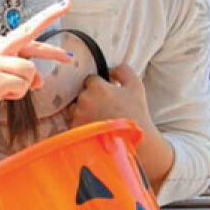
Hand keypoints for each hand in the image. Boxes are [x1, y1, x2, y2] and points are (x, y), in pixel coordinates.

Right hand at [0, 0, 73, 127]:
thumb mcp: (11, 76)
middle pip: (30, 33)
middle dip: (49, 19)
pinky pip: (22, 87)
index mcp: (2, 43)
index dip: (49, 17)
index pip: (29, 29)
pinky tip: (0, 95)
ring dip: (23, 85)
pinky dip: (15, 95)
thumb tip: (40, 82)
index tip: (65, 4)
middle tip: (68, 11)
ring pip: (31, 72)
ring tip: (5, 90)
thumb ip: (28, 73)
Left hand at [69, 64, 175, 189]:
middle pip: (81, 93)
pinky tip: (95, 127)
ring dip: (84, 110)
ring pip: (75, 107)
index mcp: (96, 86)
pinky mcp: (75, 128)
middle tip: (105, 107)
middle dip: (91, 98)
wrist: (135, 139)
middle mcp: (84, 98)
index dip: (99, 86)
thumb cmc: (136, 112)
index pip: (90, 79)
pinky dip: (82, 122)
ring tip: (99, 118)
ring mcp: (78, 114)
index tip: (108, 94)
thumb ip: (122, 70)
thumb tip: (110, 69)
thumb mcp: (135, 86)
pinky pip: (74, 121)